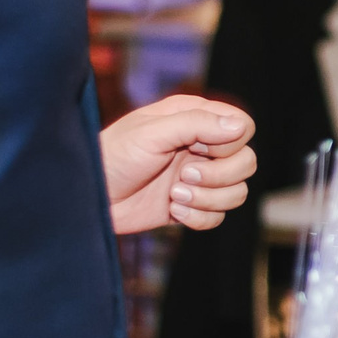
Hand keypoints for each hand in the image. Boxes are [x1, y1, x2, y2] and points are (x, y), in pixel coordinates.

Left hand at [102, 96, 256, 232]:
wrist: (90, 198)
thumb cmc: (113, 157)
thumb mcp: (152, 133)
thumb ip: (196, 124)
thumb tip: (240, 127)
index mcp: (194, 119)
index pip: (242, 127)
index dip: (230, 143)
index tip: (199, 149)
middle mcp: (202, 147)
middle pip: (247, 162)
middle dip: (220, 175)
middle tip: (183, 175)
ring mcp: (199, 178)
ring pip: (238, 192)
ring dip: (208, 199)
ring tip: (174, 195)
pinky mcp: (192, 206)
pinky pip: (220, 216)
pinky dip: (199, 218)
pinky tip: (173, 211)